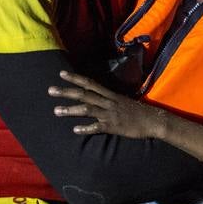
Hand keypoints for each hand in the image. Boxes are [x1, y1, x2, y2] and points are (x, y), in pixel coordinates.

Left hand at [49, 70, 167, 139]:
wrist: (152, 120)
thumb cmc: (137, 112)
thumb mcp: (122, 101)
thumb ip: (108, 99)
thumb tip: (96, 98)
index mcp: (110, 95)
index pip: (89, 83)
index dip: (75, 78)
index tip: (61, 73)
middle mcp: (108, 102)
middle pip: (84, 94)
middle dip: (66, 92)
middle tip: (50, 90)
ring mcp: (110, 114)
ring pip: (88, 109)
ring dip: (71, 110)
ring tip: (56, 111)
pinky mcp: (113, 126)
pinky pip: (98, 127)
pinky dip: (86, 128)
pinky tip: (75, 130)